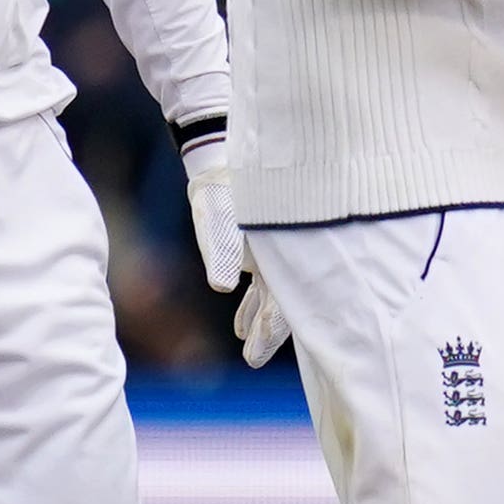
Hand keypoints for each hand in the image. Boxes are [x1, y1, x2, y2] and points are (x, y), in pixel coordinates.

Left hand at [180, 130, 288, 363]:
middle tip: (251, 358)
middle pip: (282, 301)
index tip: (253, 357)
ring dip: (256, 312)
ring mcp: (271, 245)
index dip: (269, 333)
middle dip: (266, 330)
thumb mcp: (219, 214)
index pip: (283, 303)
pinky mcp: (257, 236)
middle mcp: (280, 253)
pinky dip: (249, 289)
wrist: (224, 145)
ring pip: (272, 287)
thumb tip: (222, 287)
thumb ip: (222, 251)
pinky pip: (261, 270)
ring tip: (244, 336)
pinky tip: (236, 298)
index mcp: (280, 252)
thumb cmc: (225, 181)